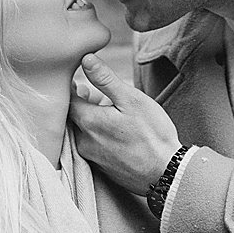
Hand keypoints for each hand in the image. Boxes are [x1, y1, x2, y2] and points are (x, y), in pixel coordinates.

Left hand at [69, 54, 181, 194]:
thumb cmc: (152, 135)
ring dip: (90, 120)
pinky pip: (91, 146)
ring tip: (107, 112)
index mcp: (88, 121)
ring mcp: (91, 157)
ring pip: (82, 132)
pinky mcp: (101, 168)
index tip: (78, 79)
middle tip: (92, 93)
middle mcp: (83, 141)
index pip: (68, 99)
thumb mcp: (131, 100)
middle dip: (81, 104)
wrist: (166, 173)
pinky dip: (98, 135)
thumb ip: (105, 79)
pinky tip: (115, 133)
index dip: (72, 87)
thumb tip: (86, 59)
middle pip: (73, 117)